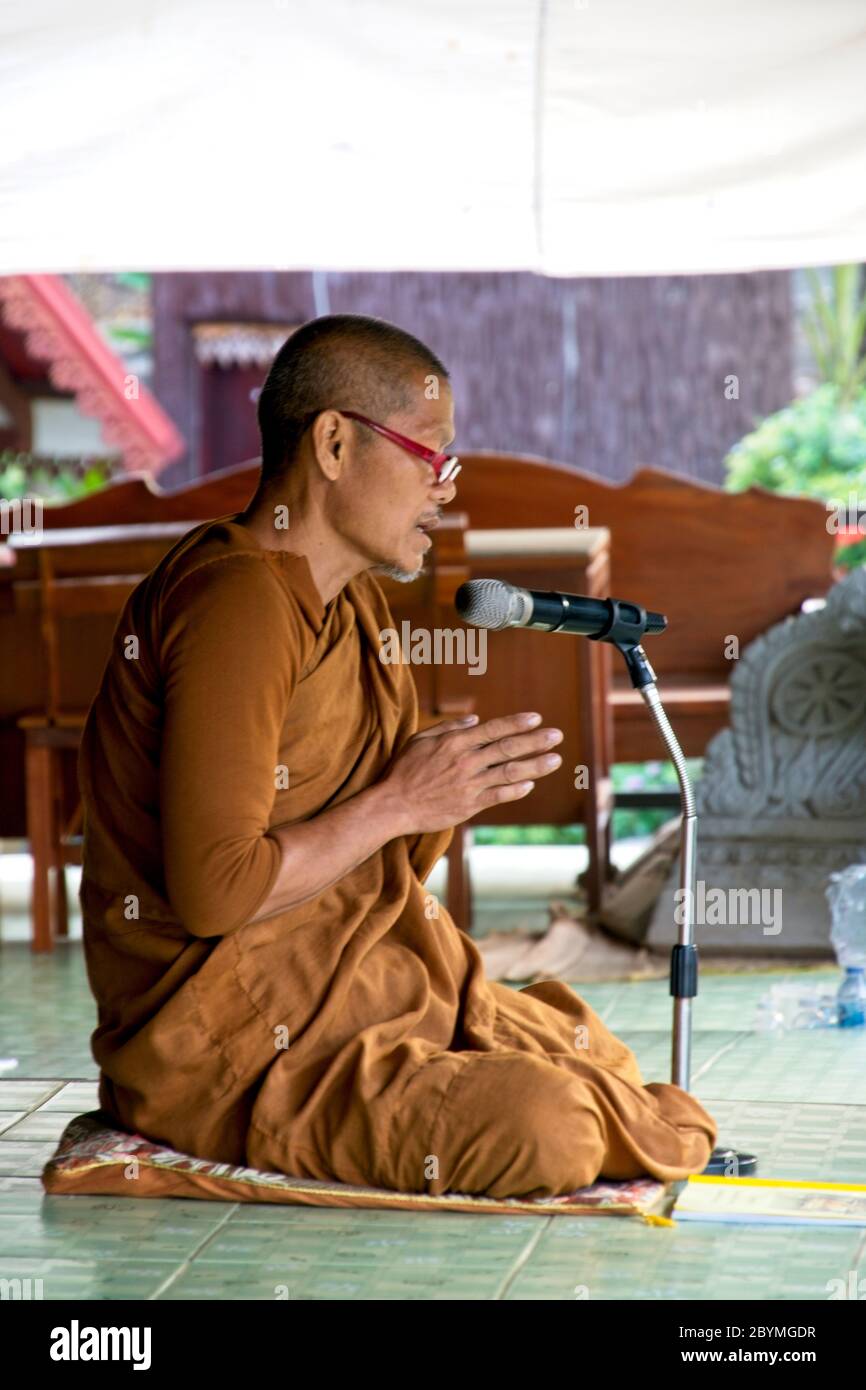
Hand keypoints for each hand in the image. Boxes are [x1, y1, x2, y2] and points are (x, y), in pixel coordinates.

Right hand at [378, 711, 563, 834]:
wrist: (394, 805)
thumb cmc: (404, 770)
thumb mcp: (420, 739)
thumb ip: (449, 727)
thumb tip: (475, 720)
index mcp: (455, 742)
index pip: (493, 729)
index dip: (517, 723)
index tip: (537, 719)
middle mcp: (466, 761)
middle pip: (508, 748)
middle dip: (535, 741)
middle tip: (557, 736)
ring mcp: (469, 784)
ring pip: (509, 772)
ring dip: (535, 766)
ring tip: (555, 760)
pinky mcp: (469, 805)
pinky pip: (499, 796)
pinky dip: (516, 790)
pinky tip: (530, 784)